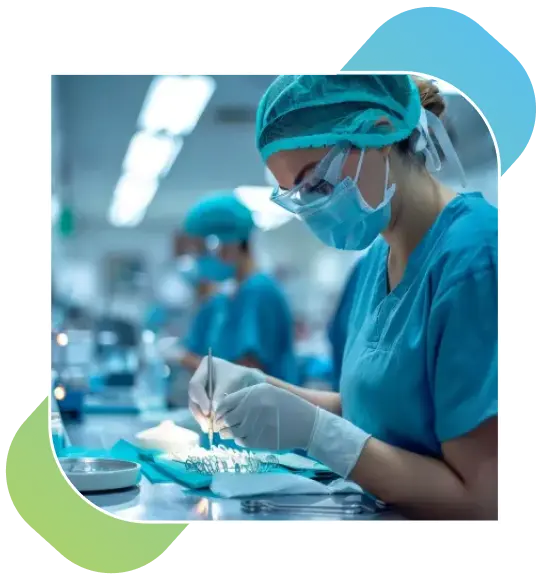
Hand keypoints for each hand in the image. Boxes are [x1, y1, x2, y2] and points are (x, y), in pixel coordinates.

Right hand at [188, 357, 265, 430]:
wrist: (255, 382)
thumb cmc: (247, 378)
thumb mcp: (236, 382)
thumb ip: (223, 394)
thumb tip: (212, 410)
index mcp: (207, 366)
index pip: (196, 384)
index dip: (200, 399)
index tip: (209, 412)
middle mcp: (201, 377)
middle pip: (193, 396)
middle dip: (199, 411)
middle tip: (208, 424)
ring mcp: (202, 389)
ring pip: (196, 406)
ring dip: (201, 418)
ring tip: (210, 429)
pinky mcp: (206, 401)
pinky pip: (201, 412)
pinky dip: (206, 420)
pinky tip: (212, 428)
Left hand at [216, 383, 371, 477]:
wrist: (307, 424)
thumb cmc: (287, 404)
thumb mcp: (267, 390)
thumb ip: (245, 395)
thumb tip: (223, 403)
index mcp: (253, 394)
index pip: (223, 404)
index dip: (219, 410)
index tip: (220, 413)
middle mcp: (251, 409)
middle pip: (225, 419)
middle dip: (221, 423)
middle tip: (222, 424)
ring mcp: (254, 427)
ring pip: (231, 433)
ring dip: (228, 432)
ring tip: (232, 430)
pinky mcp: (259, 442)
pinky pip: (241, 442)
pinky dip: (240, 439)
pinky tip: (247, 435)